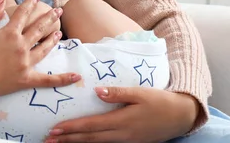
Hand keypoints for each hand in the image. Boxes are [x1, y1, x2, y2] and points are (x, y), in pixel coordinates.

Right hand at [0, 0, 80, 98]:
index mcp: (9, 34)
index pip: (22, 14)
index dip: (30, 4)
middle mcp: (21, 46)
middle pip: (38, 29)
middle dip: (49, 18)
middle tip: (58, 11)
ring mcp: (26, 63)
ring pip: (44, 48)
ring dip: (53, 39)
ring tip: (59, 32)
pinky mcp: (27, 79)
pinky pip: (48, 80)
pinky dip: (62, 79)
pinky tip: (76, 77)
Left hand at [46, 87, 199, 142]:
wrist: (180, 117)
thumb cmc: (160, 101)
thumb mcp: (140, 93)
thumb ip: (117, 93)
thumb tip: (96, 91)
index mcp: (122, 121)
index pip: (91, 126)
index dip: (72, 128)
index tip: (55, 129)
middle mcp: (122, 135)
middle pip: (89, 138)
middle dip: (68, 139)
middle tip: (48, 139)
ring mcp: (126, 141)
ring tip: (59, 142)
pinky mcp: (130, 142)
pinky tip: (82, 142)